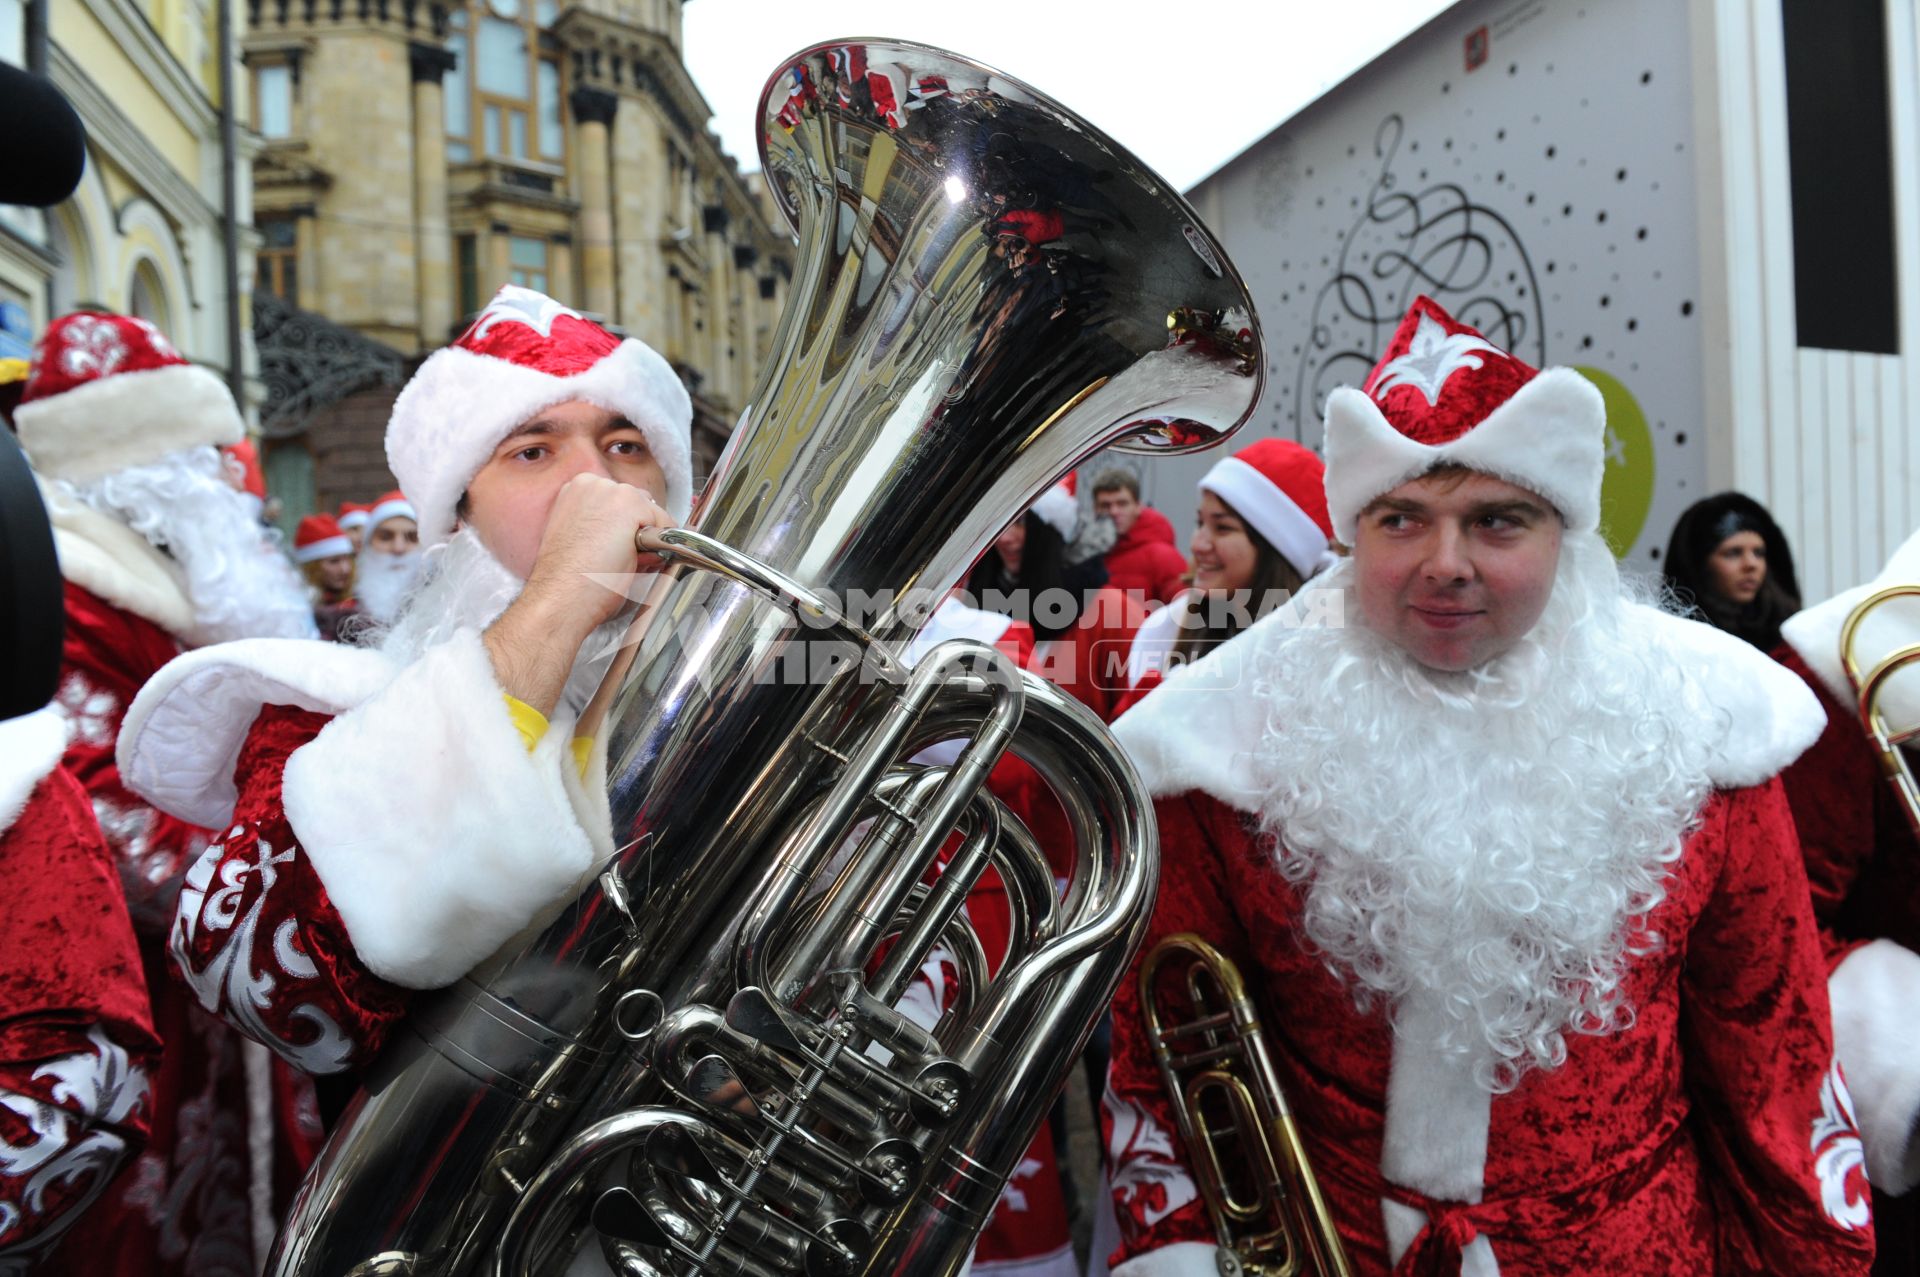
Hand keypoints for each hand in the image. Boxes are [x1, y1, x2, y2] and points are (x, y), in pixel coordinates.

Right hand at [484, 474, 676, 715]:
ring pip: (657, 523)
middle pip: (645, 514)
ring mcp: (610, 492)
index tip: (615, 568)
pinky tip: (629, 571)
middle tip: (618, 576)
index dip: (632, 544)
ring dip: (650, 551)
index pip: (626, 512)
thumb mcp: (585, 557)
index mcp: (575, 495)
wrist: (556, 606)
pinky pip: (667, 530)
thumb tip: (638, 552)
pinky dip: (657, 554)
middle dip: (644, 546)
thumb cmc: (567, 595)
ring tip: (620, 576)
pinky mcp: (628, 506)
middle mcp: (590, 485)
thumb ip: (606, 542)